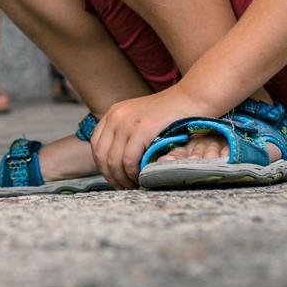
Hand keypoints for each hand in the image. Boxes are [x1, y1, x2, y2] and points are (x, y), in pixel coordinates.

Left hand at [90, 85, 206, 189]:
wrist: (190, 99)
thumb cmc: (169, 114)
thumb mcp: (139, 119)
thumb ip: (126, 134)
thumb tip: (116, 162)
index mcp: (113, 113)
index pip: (96, 145)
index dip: (103, 166)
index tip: (114, 179)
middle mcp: (115, 116)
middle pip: (102, 155)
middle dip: (111, 176)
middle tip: (123, 188)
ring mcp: (127, 122)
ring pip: (114, 160)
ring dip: (122, 178)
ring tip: (133, 186)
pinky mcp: (141, 129)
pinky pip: (129, 159)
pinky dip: (133, 173)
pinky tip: (142, 178)